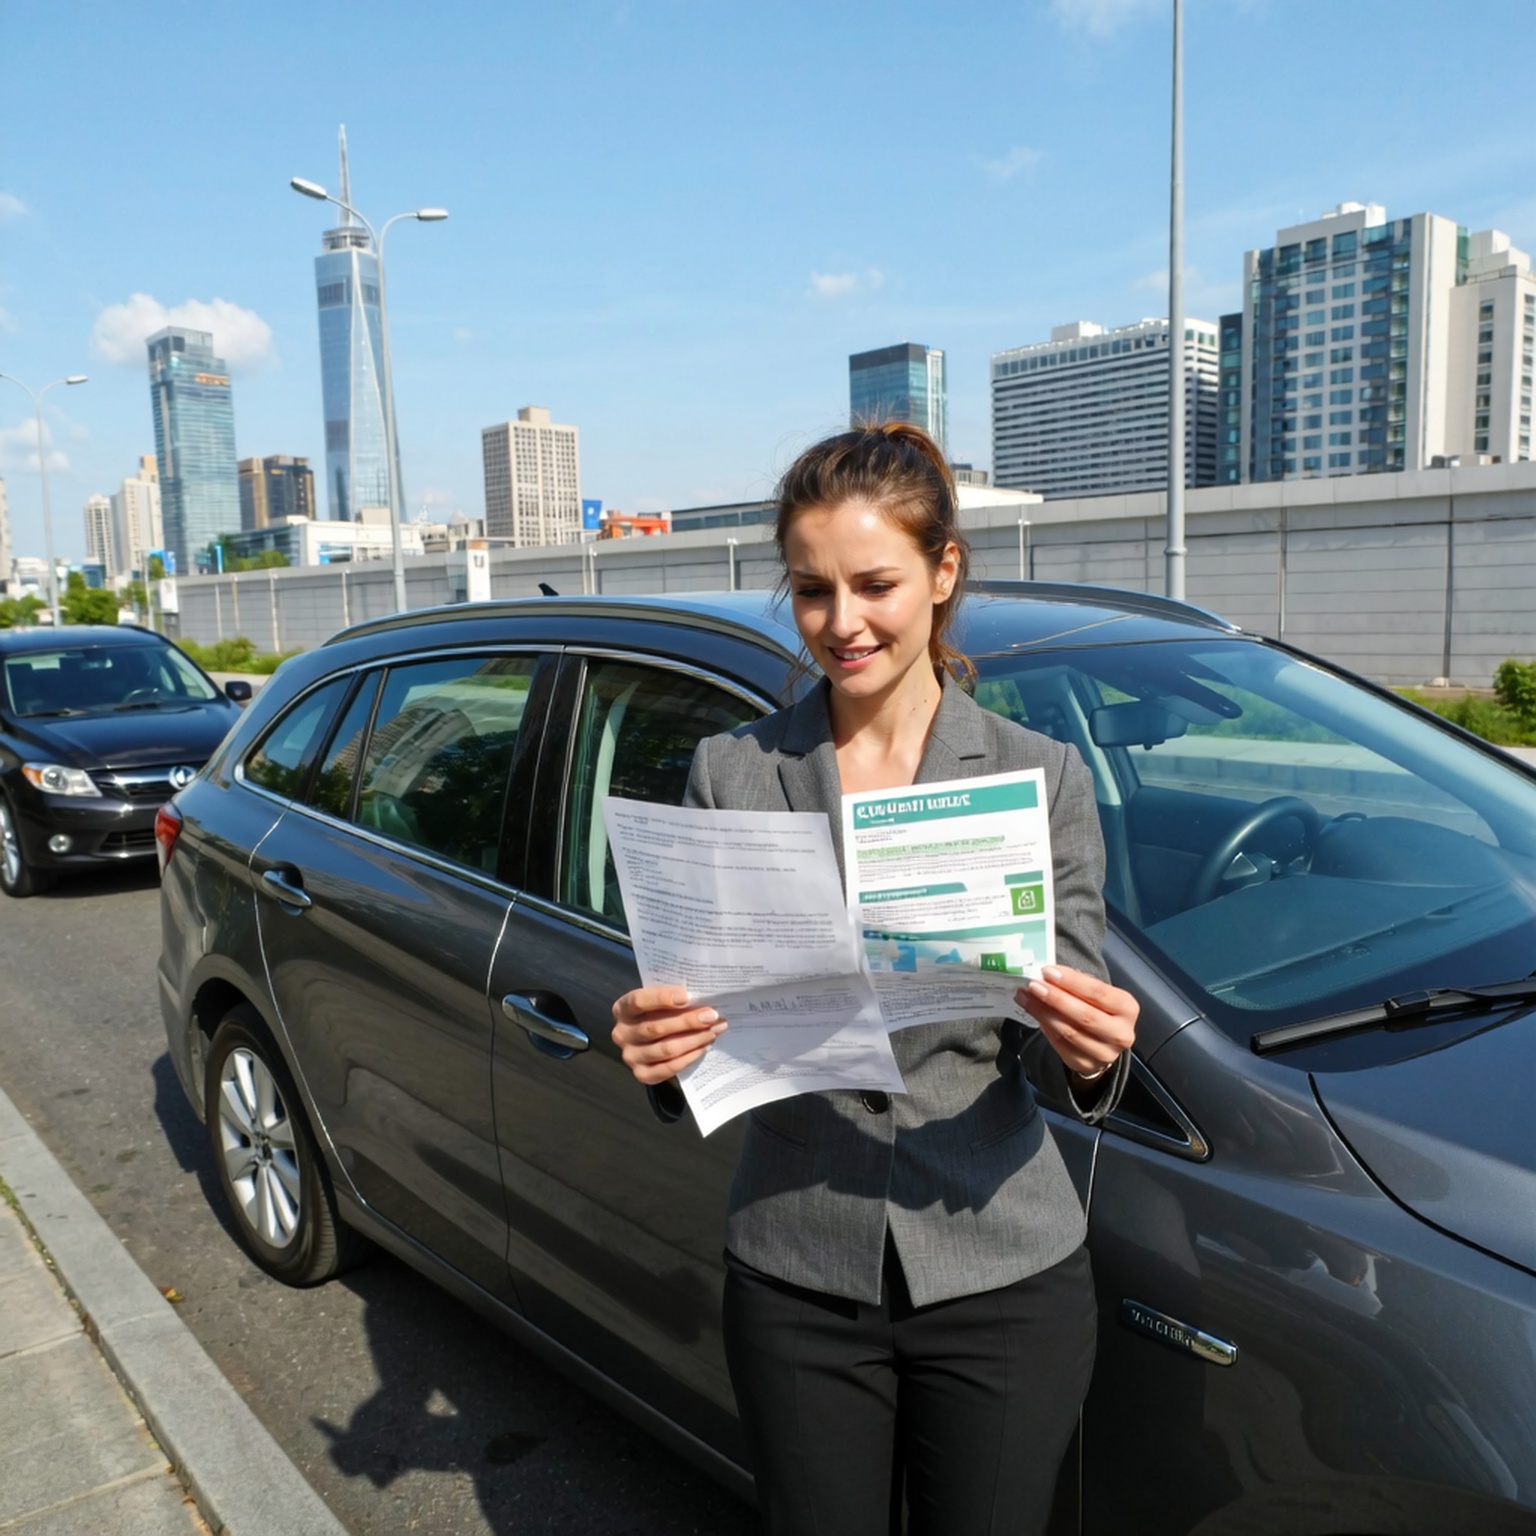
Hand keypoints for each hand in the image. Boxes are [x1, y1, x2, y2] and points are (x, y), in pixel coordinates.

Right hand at [611, 986, 727, 1085]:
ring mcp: (631, 1056)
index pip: (639, 1001)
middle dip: (688, 1021)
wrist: (653, 1038)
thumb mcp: (660, 1001)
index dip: (662, 998)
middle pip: (656, 1027)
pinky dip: (689, 1057)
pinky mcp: (642, 1074)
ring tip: (715, 1030)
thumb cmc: (660, 1013)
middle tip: (712, 1016)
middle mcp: (622, 1034)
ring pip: (666, 1049)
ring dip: (694, 1040)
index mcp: (623, 1009)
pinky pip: (669, 1068)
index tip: (687, 997)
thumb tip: (703, 996)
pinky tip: (704, 1047)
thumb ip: (673, 998)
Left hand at [1016, 965, 1137, 1079]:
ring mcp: (1103, 1053)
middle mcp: (1120, 1033)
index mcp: (1127, 1008)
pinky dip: (1043, 1025)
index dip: (1072, 982)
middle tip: (1032, 985)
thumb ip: (1077, 984)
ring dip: (1042, 1012)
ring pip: (1068, 1032)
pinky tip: (1031, 1010)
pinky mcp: (1084, 1064)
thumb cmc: (1099, 1008)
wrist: (1103, 1042)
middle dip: (1055, 998)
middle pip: (1084, 1015)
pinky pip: (1059, 1044)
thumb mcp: (1097, 993)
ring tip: (1025, 996)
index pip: (1098, 992)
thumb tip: (1047, 974)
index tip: (1047, 971)